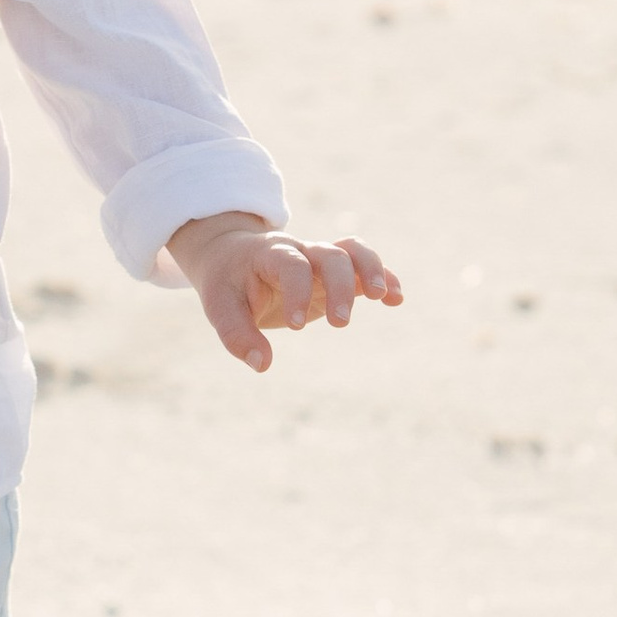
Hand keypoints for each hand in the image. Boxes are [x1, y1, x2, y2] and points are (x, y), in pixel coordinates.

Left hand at [169, 211, 401, 373]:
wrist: (231, 254)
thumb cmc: (227, 282)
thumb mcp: (219, 305)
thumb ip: (236, 334)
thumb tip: (262, 364)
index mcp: (270, 254)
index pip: (292, 265)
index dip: (298, 291)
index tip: (296, 325)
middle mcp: (300, 251)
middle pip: (331, 255)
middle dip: (340, 287)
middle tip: (340, 324)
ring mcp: (320, 259)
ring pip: (354, 251)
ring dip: (373, 270)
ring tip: (384, 297)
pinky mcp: (334, 273)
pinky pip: (364, 266)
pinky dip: (384, 277)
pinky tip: (396, 300)